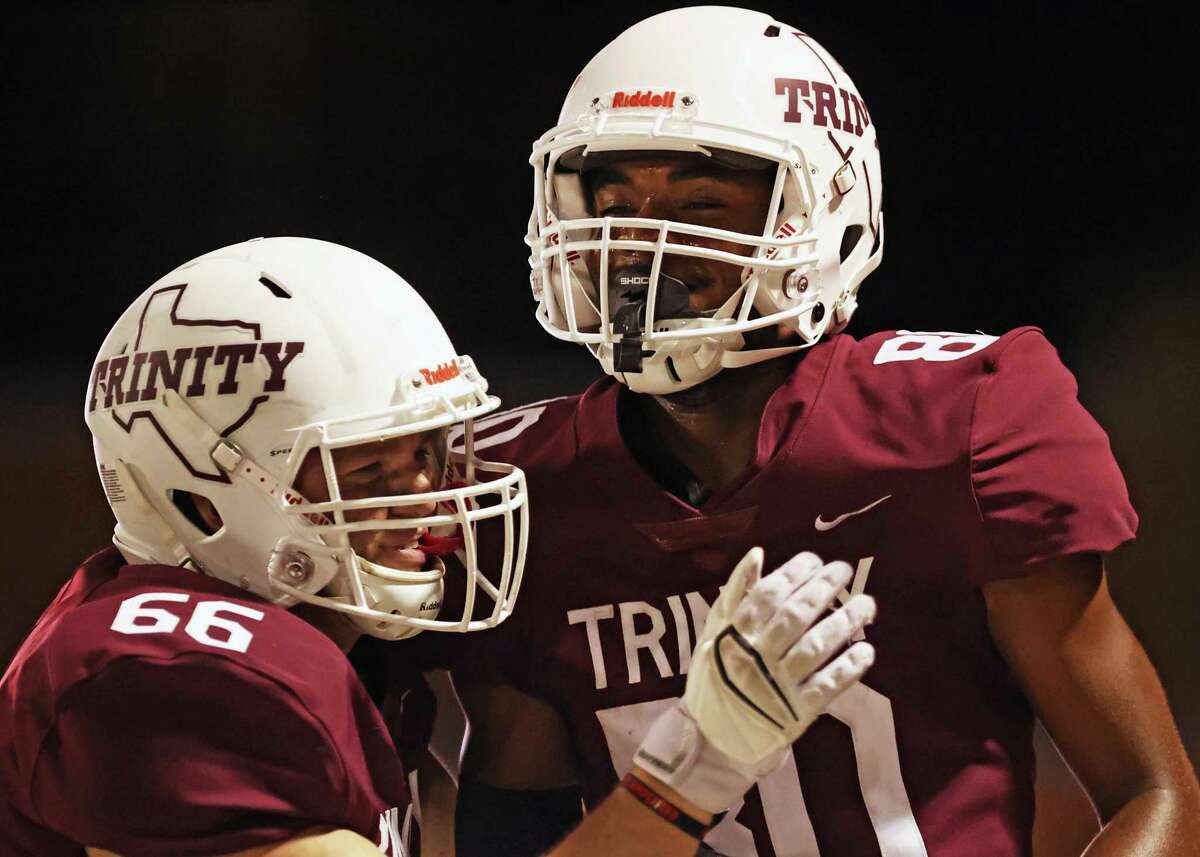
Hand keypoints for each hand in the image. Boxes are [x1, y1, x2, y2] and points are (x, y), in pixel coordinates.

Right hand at [635, 548, 875, 812]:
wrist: (714, 737)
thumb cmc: (717, 677)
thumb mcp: (715, 632)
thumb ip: (734, 594)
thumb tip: (757, 554)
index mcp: (734, 634)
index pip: (768, 594)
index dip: (794, 573)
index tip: (815, 560)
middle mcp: (756, 656)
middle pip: (795, 616)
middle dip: (824, 588)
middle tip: (845, 570)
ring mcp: (777, 685)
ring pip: (816, 647)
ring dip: (844, 623)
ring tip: (867, 605)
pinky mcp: (797, 712)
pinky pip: (827, 686)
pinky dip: (848, 667)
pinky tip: (867, 651)